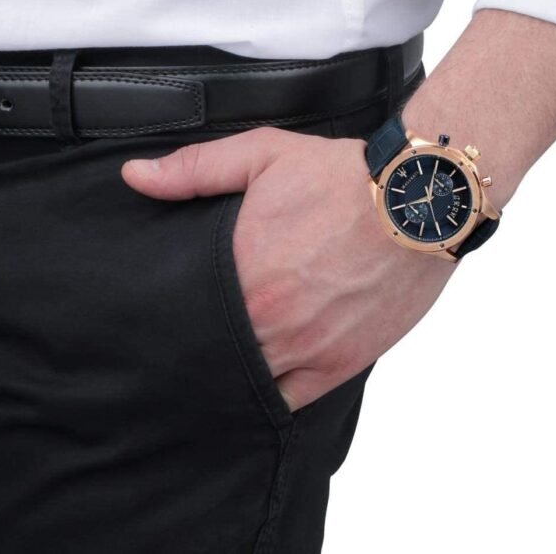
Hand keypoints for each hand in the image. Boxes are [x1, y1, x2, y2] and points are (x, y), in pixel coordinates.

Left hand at [121, 127, 455, 411]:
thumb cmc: (343, 178)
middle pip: (214, 353)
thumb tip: (135, 176)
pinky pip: (291, 399)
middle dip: (197, 349)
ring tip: (216, 363)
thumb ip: (194, 169)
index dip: (168, 321)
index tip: (159, 319)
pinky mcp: (341, 363)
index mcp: (244, 271)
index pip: (185, 314)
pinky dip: (271, 395)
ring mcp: (308, 347)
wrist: (419, 200)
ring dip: (230, 374)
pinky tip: (259, 382)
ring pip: (248, 382)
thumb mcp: (264, 155)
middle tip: (180, 346)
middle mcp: (272, 319)